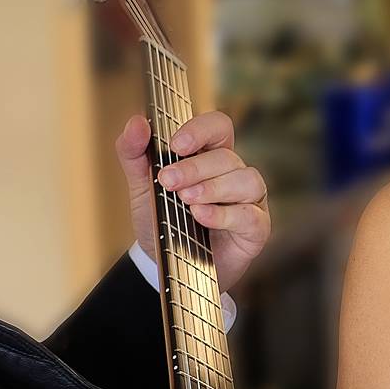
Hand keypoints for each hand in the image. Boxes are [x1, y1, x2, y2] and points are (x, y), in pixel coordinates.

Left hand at [117, 110, 271, 288]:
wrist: (165, 266)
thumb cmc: (161, 221)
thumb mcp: (141, 187)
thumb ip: (134, 154)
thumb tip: (136, 123)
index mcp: (210, 156)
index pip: (218, 127)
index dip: (201, 130)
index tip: (176, 144)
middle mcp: (234, 174)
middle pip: (226, 157)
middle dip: (194, 168)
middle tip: (167, 181)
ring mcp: (249, 201)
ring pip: (246, 180)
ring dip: (213, 188)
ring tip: (186, 201)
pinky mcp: (256, 228)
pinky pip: (249, 215)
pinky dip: (224, 214)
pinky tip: (201, 216)